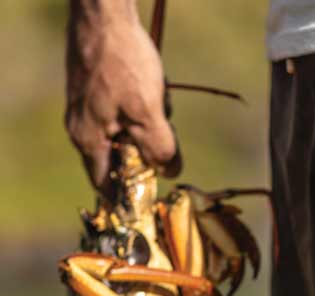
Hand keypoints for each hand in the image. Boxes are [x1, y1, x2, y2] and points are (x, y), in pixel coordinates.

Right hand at [65, 0, 180, 190]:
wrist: (103, 11)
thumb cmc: (123, 60)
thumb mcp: (149, 112)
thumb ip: (159, 149)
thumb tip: (169, 172)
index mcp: (89, 140)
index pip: (106, 186)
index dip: (128, 194)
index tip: (151, 192)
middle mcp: (80, 127)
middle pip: (118, 159)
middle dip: (143, 152)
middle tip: (162, 133)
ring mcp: (84, 106)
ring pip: (123, 133)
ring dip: (144, 126)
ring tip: (154, 101)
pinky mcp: (93, 88)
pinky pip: (121, 111)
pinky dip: (138, 107)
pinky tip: (147, 86)